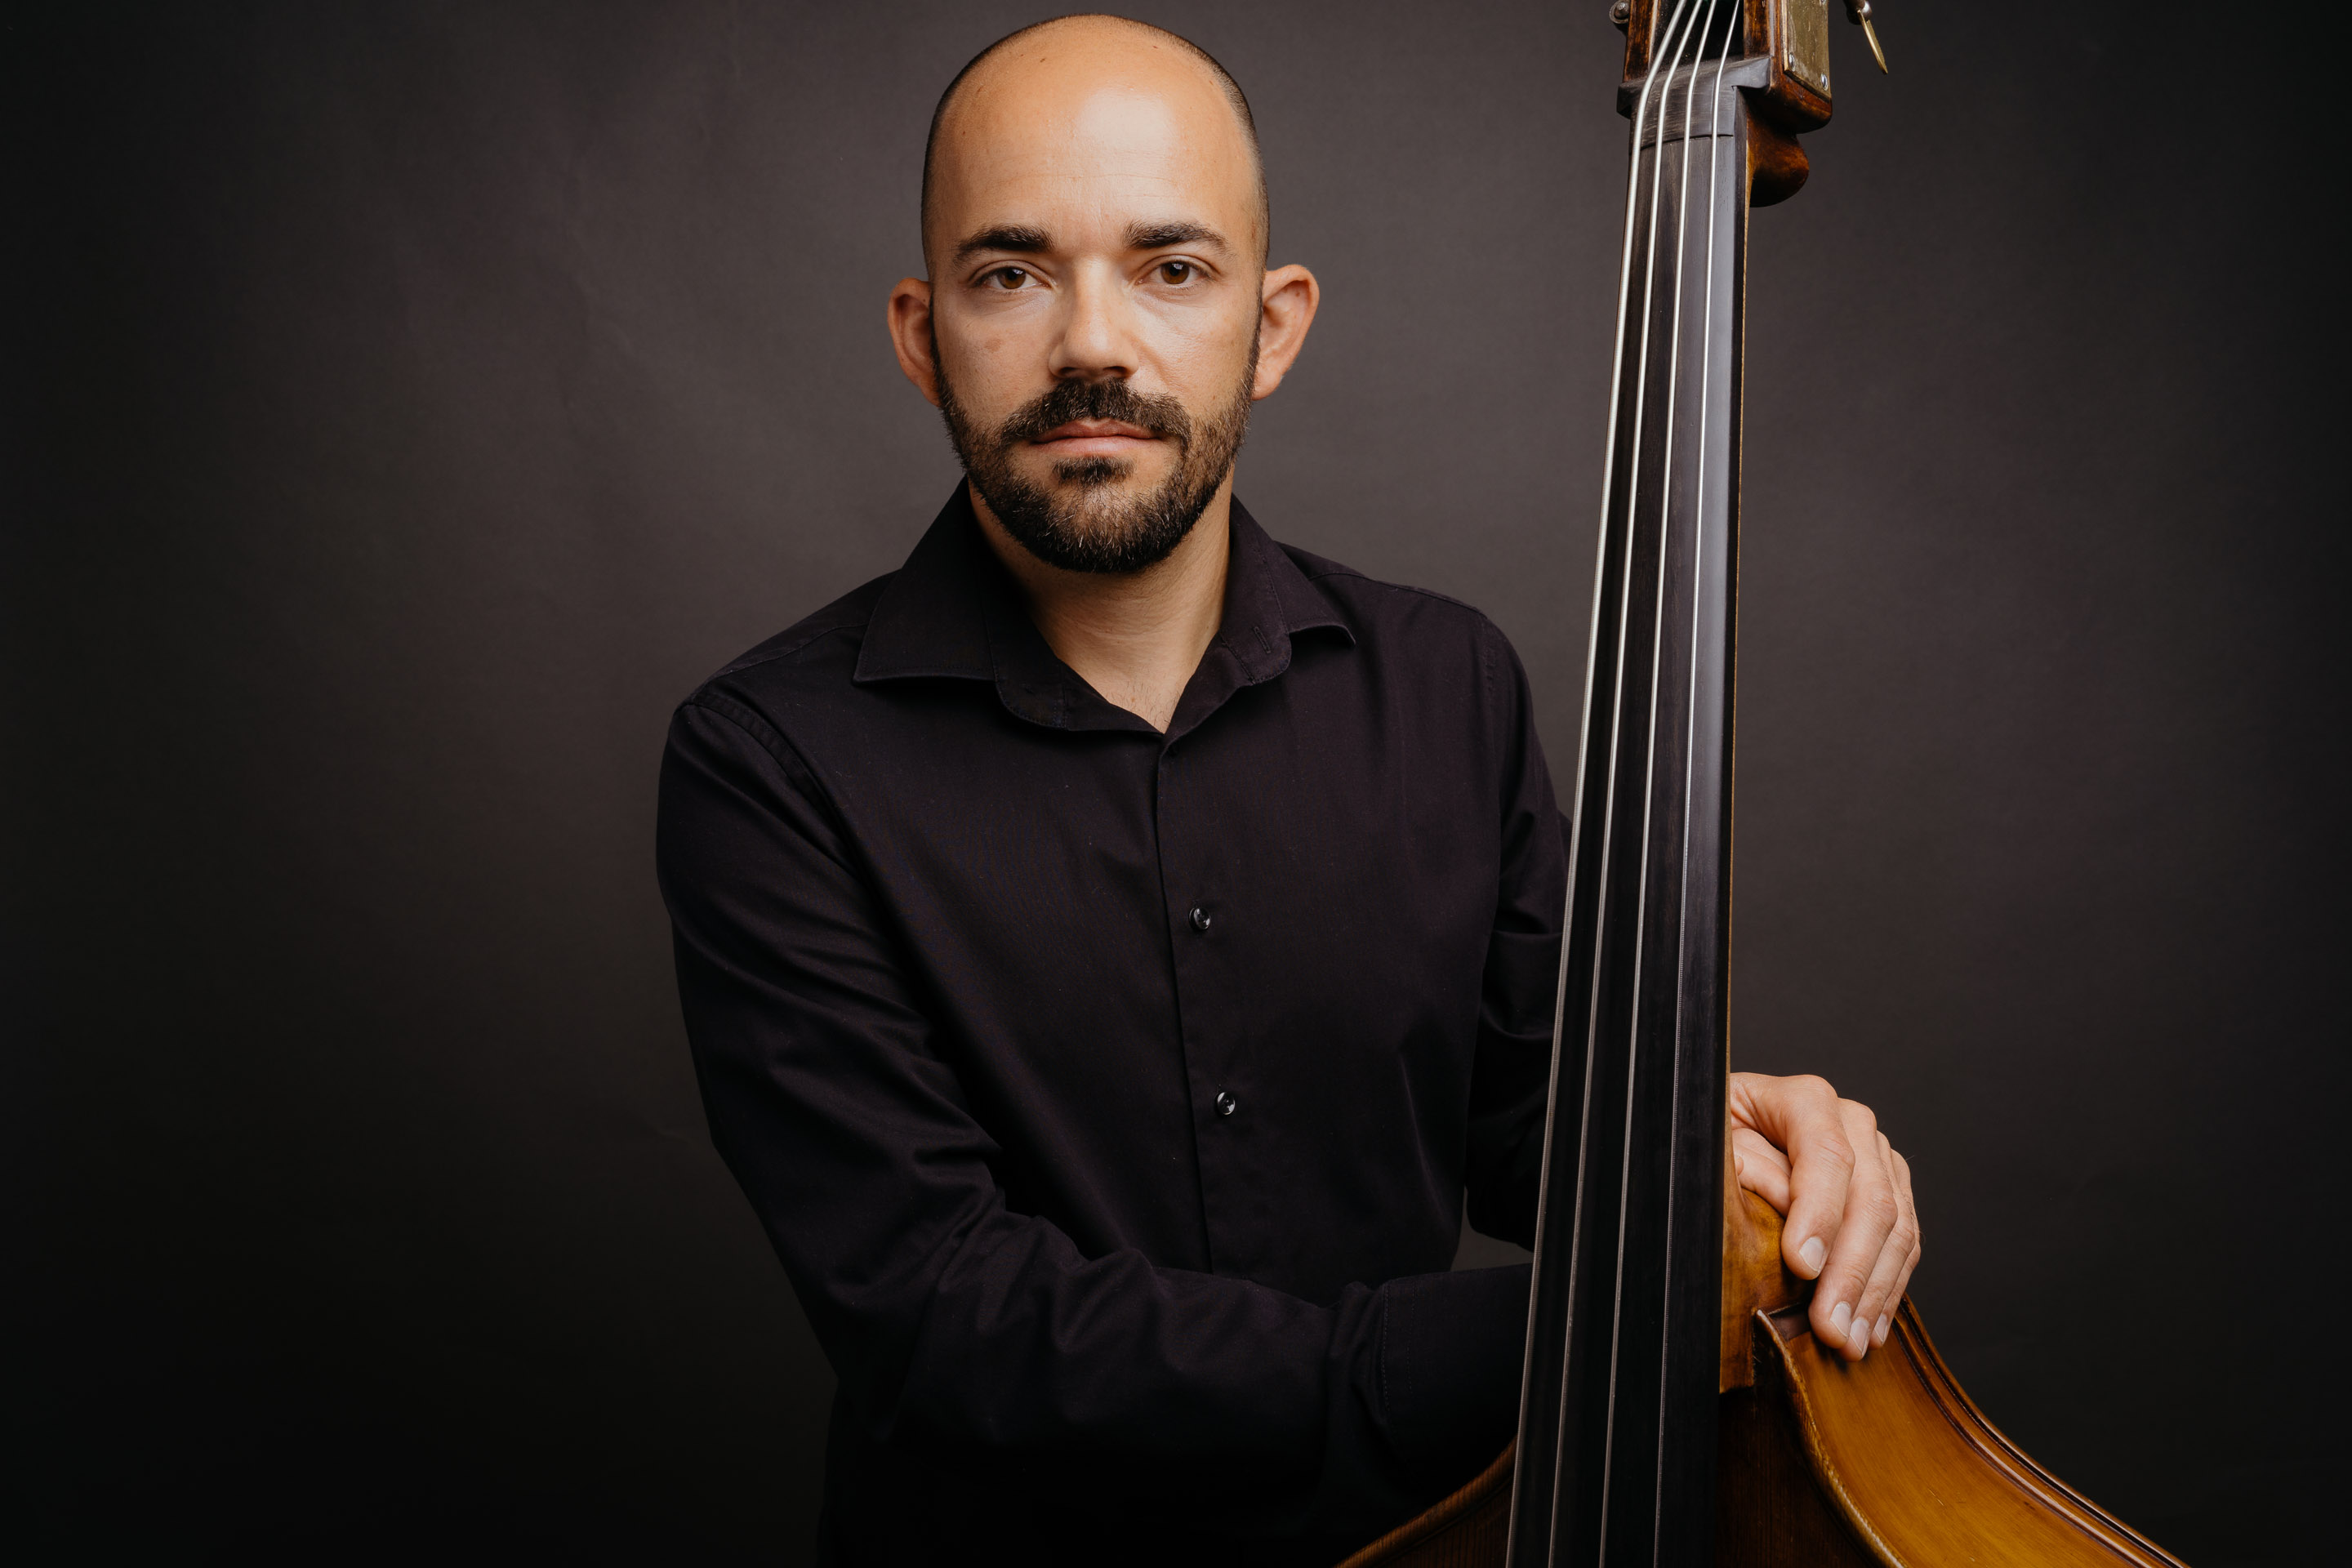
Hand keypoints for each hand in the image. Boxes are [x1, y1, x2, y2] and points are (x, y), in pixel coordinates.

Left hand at [1727, 1072, 1919, 1362]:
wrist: (1736, 1131)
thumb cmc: (1720, 1138)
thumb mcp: (1714, 1143)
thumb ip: (1744, 1167)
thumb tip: (1784, 1206)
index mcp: (1805, 1100)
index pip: (1826, 1154)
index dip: (1819, 1212)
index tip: (1802, 1265)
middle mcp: (1852, 1122)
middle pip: (1871, 1198)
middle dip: (1851, 1271)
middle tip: (1831, 1326)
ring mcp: (1878, 1157)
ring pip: (1896, 1227)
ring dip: (1874, 1292)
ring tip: (1851, 1340)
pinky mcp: (1891, 1192)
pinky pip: (1904, 1244)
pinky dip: (1888, 1290)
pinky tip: (1872, 1326)